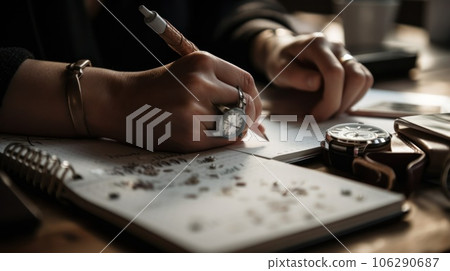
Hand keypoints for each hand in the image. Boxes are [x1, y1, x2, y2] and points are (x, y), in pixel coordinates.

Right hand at [104, 51, 261, 151]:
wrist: (121, 102)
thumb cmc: (158, 88)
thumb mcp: (189, 72)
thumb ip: (219, 85)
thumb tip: (253, 112)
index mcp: (203, 62)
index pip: (245, 81)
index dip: (254, 98)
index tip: (252, 109)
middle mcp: (200, 82)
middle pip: (244, 103)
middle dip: (247, 116)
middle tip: (243, 124)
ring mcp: (194, 109)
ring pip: (234, 124)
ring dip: (232, 129)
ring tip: (214, 126)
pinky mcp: (188, 133)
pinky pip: (223, 140)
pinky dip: (224, 140)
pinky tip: (210, 135)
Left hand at [252, 30, 372, 120]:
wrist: (283, 51)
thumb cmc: (280, 60)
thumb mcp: (278, 68)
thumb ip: (295, 75)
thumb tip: (316, 83)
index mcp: (317, 45)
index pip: (335, 73)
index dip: (329, 99)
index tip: (316, 114)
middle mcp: (336, 48)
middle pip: (356, 77)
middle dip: (341, 103)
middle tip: (323, 115)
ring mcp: (346, 55)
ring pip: (364, 79)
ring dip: (350, 101)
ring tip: (329, 109)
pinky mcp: (351, 64)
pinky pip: (364, 81)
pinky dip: (353, 97)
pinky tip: (336, 103)